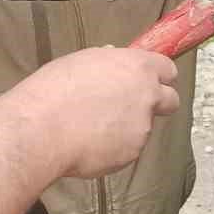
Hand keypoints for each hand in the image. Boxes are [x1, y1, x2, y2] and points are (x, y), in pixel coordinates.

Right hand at [11, 47, 179, 179]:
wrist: (42, 130)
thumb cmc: (54, 90)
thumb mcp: (82, 62)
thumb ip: (107, 63)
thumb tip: (113, 60)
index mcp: (137, 67)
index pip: (168, 69)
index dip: (158, 76)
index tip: (148, 81)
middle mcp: (147, 96)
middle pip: (171, 100)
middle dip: (158, 104)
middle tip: (132, 107)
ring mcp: (142, 127)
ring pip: (143, 127)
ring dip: (127, 127)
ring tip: (91, 128)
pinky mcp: (131, 153)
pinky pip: (126, 148)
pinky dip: (113, 147)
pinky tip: (88, 143)